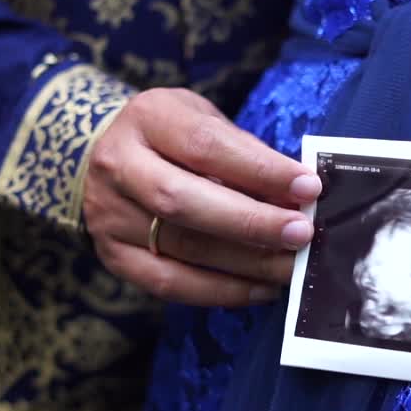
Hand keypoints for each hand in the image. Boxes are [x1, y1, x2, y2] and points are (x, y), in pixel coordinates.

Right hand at [83, 88, 321, 307]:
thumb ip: (245, 153)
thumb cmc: (171, 136)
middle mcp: (119, 166)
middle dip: (252, 222)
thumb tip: (298, 195)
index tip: (308, 188)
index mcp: (148, 118)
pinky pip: (169, 284)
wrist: (102, 154)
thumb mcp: (203, 120)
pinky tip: (260, 289)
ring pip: (181, 247)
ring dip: (246, 263)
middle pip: (184, 201)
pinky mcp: (114, 256)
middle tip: (301, 234)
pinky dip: (221, 291)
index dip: (260, 170)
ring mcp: (110, 215)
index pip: (205, 146)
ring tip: (291, 267)